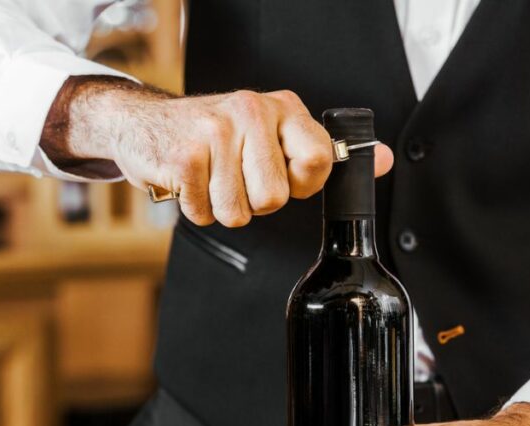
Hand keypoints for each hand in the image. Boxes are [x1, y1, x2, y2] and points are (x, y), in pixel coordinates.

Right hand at [41, 76, 393, 226]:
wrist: (145, 121)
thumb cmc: (220, 137)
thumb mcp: (278, 134)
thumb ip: (329, 152)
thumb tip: (384, 160)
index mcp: (284, 108)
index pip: (320, 162)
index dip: (302, 184)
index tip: (283, 175)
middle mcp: (253, 110)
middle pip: (275, 198)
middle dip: (256, 202)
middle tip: (239, 178)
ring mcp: (215, 130)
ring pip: (239, 212)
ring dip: (224, 208)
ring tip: (214, 179)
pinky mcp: (182, 155)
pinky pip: (205, 212)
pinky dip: (197, 208)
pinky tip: (192, 181)